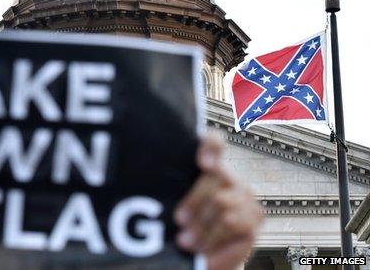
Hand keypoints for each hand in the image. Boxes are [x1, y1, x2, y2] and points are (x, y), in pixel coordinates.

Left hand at [175, 135, 262, 269]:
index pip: (213, 142)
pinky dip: (214, 238)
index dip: (210, 147)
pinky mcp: (254, 218)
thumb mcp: (169, 203)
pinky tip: (202, 248)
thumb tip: (142, 173)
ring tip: (184, 241)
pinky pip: (234, 223)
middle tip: (179, 220)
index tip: (202, 163)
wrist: (201, 255)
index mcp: (207, 165)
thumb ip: (166, 185)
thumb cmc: (178, 224)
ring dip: (202, 225)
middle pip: (217, 175)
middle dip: (195, 201)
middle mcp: (229, 176)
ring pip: (224, 202)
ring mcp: (244, 195)